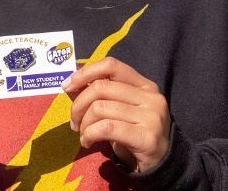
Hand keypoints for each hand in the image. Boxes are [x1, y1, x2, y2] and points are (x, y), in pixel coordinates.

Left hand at [63, 57, 169, 172]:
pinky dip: (89, 135)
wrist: (160, 163)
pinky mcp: (146, 137)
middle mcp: (151, 97)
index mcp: (145, 85)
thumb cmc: (133, 133)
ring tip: (83, 135)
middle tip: (73, 122)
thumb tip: (70, 84)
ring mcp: (151, 116)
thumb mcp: (119, 109)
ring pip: (100, 108)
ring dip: (83, 124)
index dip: (85, 73)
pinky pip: (106, 128)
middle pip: (100, 88)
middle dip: (78, 105)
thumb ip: (100, 95)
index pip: (111, 65)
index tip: (67, 86)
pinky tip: (88, 142)